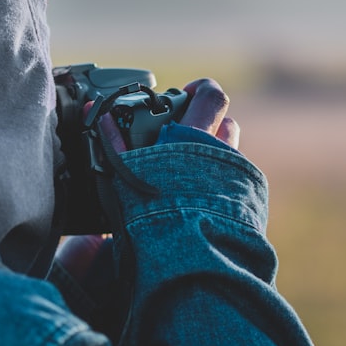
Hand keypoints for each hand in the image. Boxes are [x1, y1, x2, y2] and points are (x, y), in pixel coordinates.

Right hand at [57, 77, 239, 272]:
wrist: (189, 256)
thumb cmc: (155, 215)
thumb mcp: (127, 174)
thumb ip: (113, 142)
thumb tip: (100, 114)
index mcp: (195, 137)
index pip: (210, 95)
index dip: (200, 89)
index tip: (186, 95)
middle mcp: (223, 152)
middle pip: (226, 121)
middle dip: (208, 123)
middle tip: (186, 134)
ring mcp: (237, 175)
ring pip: (232, 150)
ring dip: (216, 150)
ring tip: (192, 166)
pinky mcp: (246, 199)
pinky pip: (235, 178)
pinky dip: (220, 180)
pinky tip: (202, 195)